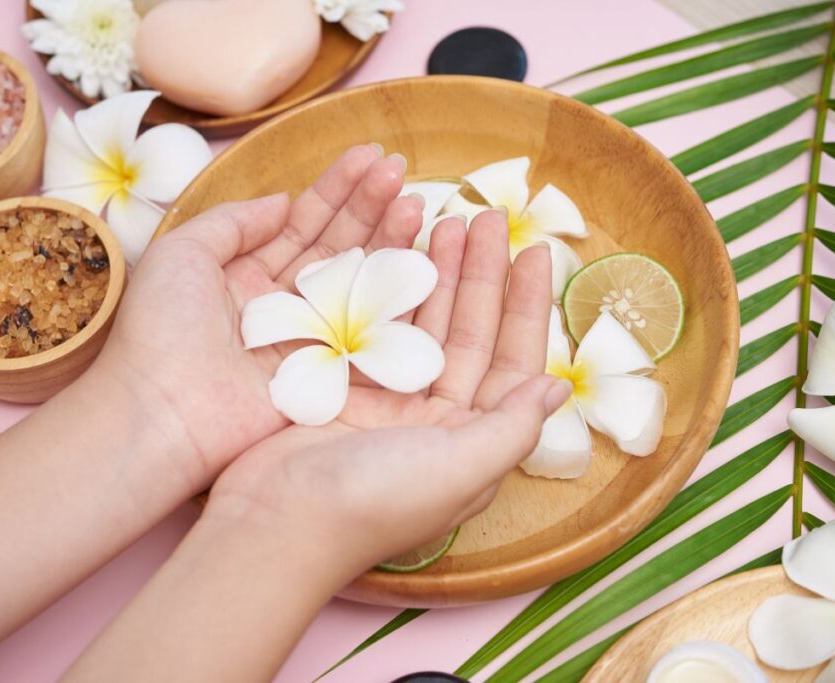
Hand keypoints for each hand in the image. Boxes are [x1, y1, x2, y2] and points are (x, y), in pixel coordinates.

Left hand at [87, 145, 426, 490]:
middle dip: (369, 206)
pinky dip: (393, 297)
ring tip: (415, 203)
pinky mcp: (327, 373)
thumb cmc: (160, 330)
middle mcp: (280, 305)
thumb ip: (233, 221)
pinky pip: (367, 330)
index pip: (300, 223)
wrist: (163, 410)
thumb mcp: (182, 252)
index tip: (369, 156)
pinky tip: (417, 260)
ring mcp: (306, 339)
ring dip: (387, 241)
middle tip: (401, 169)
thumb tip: (283, 200)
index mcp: (244, 276)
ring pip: (356, 282)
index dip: (336, 189)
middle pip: (335, 247)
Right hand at [208, 215, 571, 579]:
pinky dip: (386, 292)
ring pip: (422, 324)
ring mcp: (387, 402)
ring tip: (443, 221)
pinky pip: (375, 328)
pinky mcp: (342, 389)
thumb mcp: (461, 470)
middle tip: (483, 217)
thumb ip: (512, 428)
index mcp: (473, 442)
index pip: (513, 362)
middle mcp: (436, 421)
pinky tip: (394, 252)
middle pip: (469, 333)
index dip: (527, 306)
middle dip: (480, 275)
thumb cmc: (375, 502)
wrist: (276, 521)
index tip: (535, 250)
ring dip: (436, 275)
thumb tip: (558, 389)